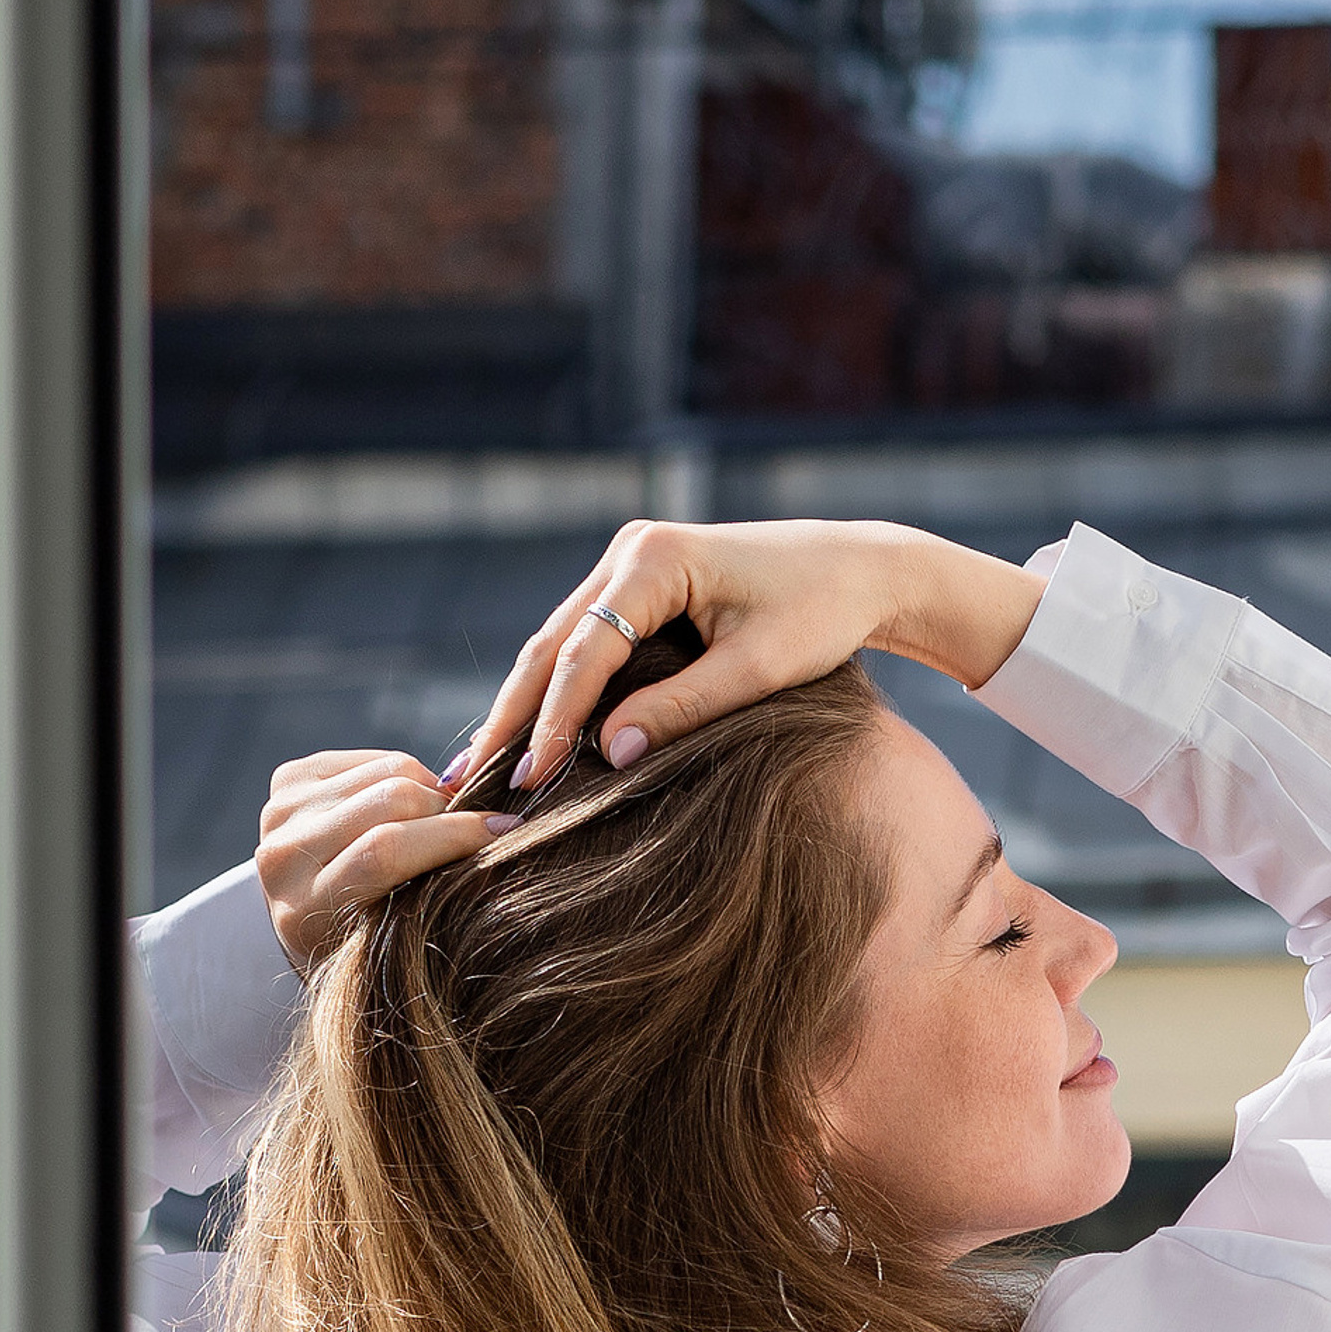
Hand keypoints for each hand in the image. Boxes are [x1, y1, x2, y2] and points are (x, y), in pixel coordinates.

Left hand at [257, 749, 508, 975]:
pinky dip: (406, 774)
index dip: (454, 834)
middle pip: (390, 798)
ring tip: (443, 819)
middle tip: (478, 827)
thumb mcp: (398, 942)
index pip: (386, 850)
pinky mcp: (288, 779)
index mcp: (304, 908)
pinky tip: (410, 805)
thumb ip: (435, 897)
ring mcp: (279, 811)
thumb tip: (498, 835)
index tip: (505, 830)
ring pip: (387, 769)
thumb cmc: (365, 944)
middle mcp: (281, 855)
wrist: (304, 922)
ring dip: (430, 790)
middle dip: (448, 808)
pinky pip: (372, 757)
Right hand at [455, 520, 1044, 791]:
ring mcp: (628, 564)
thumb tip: (608, 755)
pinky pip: (584, 642)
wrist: (861, 569)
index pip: (585, 650)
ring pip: (558, 642)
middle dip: (512, 714)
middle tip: (469, 780)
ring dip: (523, 703)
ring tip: (479, 765)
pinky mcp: (639, 584)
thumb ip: (684, 708)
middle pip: (552, 643)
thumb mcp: (758, 668)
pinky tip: (527, 733)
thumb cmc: (822, 614)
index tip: (530, 776)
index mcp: (655, 559)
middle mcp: (629, 552)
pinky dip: (555, 688)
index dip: (554, 718)